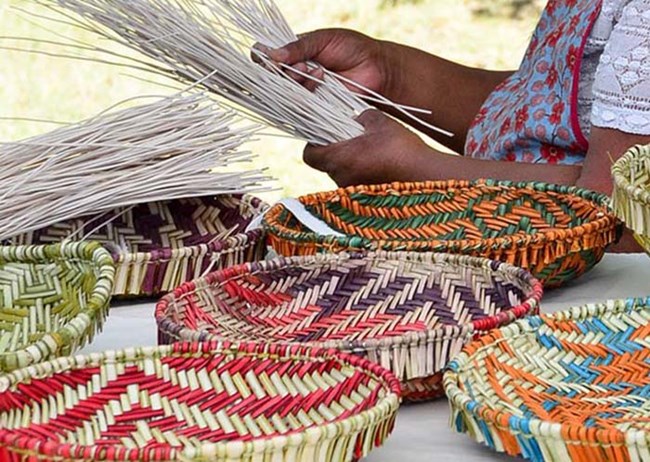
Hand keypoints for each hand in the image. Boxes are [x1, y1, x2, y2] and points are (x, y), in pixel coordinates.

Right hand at [259, 29, 390, 94]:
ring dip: (296, 82)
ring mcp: (302, 91)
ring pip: (283, 93)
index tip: (269, 59)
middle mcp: (293, 73)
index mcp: (291, 53)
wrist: (376, 69)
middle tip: (301, 65)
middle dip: (281, 73)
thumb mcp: (323, 40)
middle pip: (269, 79)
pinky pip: (299, 106)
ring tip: (315, 71)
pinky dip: (307, 94)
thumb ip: (298, 47)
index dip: (262, 60)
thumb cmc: (352, 48)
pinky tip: (321, 81)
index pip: (264, 58)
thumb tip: (272, 55)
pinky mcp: (314, 107)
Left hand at [303, 110, 433, 186]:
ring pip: (341, 173)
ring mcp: (352, 191)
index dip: (314, 143)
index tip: (326, 133)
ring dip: (350, 162)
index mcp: (339, 158)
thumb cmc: (400, 147)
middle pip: (326, 164)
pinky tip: (379, 164)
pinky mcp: (364, 199)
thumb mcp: (378, 121)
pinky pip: (355, 183)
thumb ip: (359, 117)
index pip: (309, 154)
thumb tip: (354, 120)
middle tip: (353, 139)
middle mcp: (340, 178)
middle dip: (336, 151)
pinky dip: (361, 173)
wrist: (425, 175)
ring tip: (370, 151)